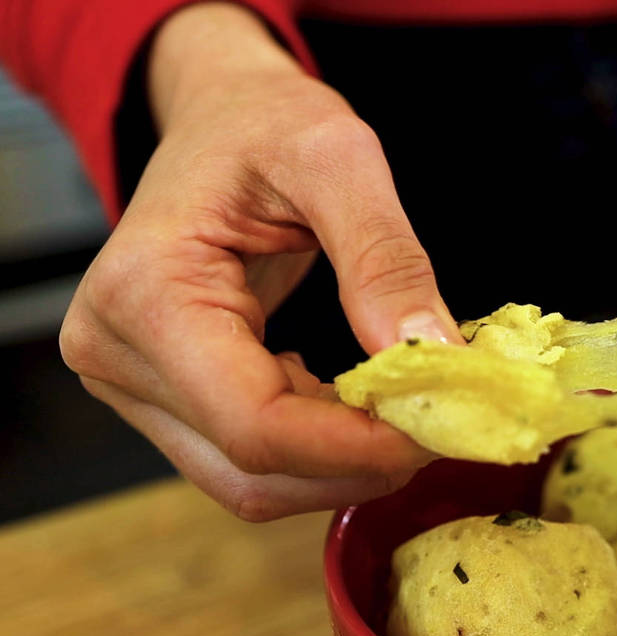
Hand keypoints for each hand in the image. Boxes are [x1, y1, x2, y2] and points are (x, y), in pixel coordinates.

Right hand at [59, 3, 460, 519]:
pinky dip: (322, 449)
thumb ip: (386, 260)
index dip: (358, 445)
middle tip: (446, 422)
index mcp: (144, 293)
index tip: (445, 426)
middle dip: (360, 463)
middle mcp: (117, 354)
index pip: (256, 423)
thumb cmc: (265, 122)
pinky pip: (251, 459)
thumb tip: (438, 359)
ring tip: (411, 408)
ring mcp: (133, 385)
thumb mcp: (337, 158)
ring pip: (253, 483)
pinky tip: (362, 402)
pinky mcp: (165, 399)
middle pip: (253, 472)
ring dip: (344, 465)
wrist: (219, 117)